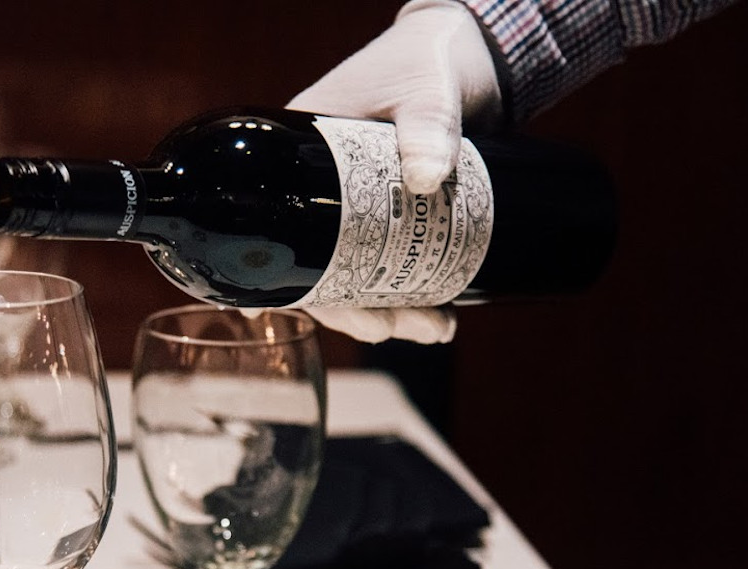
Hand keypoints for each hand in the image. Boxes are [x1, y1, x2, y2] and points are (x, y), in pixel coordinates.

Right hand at [286, 0, 497, 344]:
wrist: (474, 59)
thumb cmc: (431, 61)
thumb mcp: (427, 90)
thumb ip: (429, 126)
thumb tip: (427, 177)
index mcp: (304, 155)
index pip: (280, 228)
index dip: (281, 279)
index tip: (273, 314)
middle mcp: (324, 191)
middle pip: (322, 269)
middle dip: (356, 311)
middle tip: (396, 329)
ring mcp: (362, 210)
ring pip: (362, 276)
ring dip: (393, 312)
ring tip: (437, 328)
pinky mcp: (399, 218)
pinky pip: (396, 267)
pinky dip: (417, 294)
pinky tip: (443, 315)